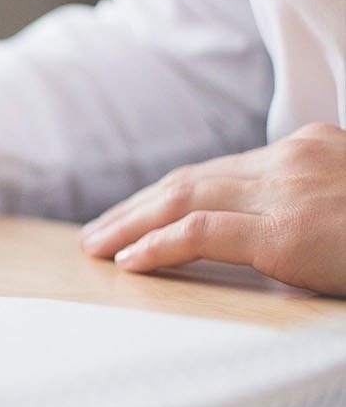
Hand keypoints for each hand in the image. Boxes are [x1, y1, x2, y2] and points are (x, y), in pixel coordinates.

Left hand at [79, 123, 345, 294]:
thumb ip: (309, 199)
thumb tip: (276, 228)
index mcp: (308, 146)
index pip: (220, 170)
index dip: (168, 194)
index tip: (136, 213)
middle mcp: (291, 158)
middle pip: (191, 180)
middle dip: (136, 207)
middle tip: (98, 230)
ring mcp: (287, 191)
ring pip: (184, 199)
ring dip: (130, 224)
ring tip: (97, 246)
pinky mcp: (286, 231)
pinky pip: (201, 233)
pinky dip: (157, 245)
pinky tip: (129, 260)